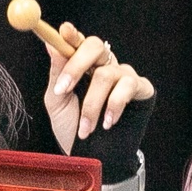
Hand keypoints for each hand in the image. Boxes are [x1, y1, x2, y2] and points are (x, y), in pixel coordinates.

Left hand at [43, 27, 154, 152]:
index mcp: (82, 65)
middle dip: (77, 65)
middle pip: (96, 46)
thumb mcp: (57, 101)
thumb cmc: (73, 128)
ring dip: (92, 103)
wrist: (93, 158)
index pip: (78, 42)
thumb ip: (57, 73)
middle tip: (64, 88)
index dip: (72, 35)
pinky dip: (114, 105)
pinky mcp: (140, 89)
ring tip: (86, 127)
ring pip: (106, 74)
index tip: (63, 32)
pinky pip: (128, 87)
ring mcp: (123, 76)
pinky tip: (108, 122)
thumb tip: (51, 44)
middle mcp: (103, 66)